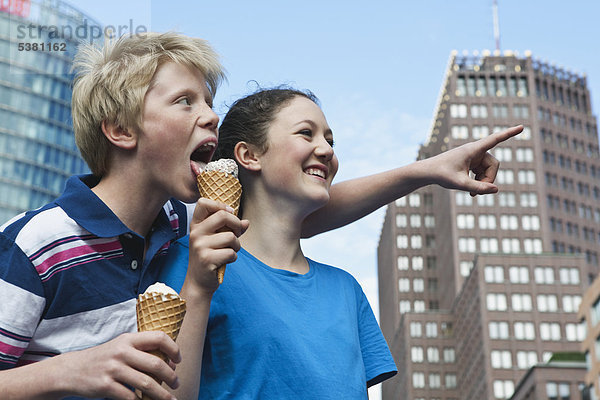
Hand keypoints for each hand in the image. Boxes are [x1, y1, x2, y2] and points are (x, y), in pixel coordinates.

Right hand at [60, 332, 180, 399]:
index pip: (159, 337)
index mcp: (129, 339)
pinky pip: (130, 397)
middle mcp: (122, 352)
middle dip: (171, 377)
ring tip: (170, 399)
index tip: (178, 360)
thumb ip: (143, 351)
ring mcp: (113, 369)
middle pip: (156, 364)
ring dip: (162, 394)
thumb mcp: (121, 347)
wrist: (71, 370)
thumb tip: (170, 364)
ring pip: (147, 384)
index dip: (173, 349)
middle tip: (176, 384)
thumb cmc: (104, 358)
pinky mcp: (105, 386)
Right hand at [187, 198, 248, 291]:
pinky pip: (231, 252)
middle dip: (236, 224)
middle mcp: (196, 233)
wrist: (199, 281)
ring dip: (237, 246)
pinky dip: (233, 257)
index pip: (203, 202)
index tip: (229, 213)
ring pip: (231, 237)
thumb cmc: (210, 257)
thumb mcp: (216, 239)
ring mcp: (199, 246)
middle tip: (237, 234)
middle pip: (222, 215)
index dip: (220, 205)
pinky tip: (226, 261)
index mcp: (196, 225)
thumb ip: (230, 228)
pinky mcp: (206, 259)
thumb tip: (246, 222)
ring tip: (230, 251)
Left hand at [426, 125, 522, 195]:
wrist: (428, 172)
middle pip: (494, 165)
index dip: (509, 134)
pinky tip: (471, 191)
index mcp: (473, 149)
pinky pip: (483, 173)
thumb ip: (478, 188)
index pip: (495, 139)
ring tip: (471, 193)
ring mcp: (474, 157)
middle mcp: (475, 150)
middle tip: (476, 192)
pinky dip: (479, 182)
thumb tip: (496, 189)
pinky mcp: (471, 163)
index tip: (522, 127)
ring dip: (483, 182)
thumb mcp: (460, 184)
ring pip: (489, 171)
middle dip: (488, 179)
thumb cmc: (441, 174)